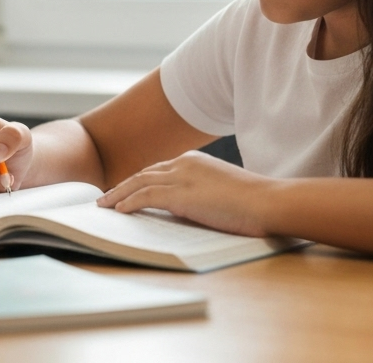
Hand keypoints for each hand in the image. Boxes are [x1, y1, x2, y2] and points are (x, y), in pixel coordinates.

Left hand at [96, 150, 276, 236]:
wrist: (268, 202)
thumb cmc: (255, 202)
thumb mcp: (223, 191)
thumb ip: (203, 193)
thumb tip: (190, 207)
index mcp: (195, 161)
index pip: (159, 170)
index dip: (139, 181)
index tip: (126, 190)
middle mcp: (184, 163)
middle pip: (144, 173)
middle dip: (123, 185)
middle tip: (105, 197)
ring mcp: (181, 177)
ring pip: (138, 183)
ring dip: (117, 195)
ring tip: (103, 205)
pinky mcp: (180, 193)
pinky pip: (145, 197)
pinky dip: (128, 203)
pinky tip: (118, 211)